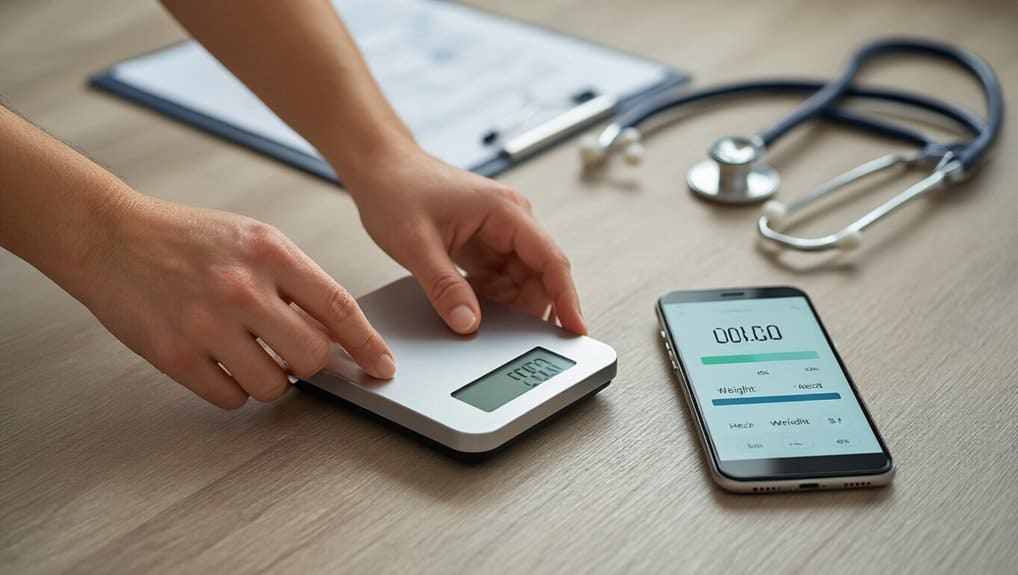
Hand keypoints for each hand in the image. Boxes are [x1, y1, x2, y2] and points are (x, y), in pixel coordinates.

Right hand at [74, 196, 394, 407]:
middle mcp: (242, 287)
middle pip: (312, 356)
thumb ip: (296, 281)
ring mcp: (208, 323)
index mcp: (270, 252)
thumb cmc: (186, 239)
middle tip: (292, 354)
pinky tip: (220, 364)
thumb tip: (334, 333)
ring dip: (270, 380)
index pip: (339, 307)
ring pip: (274, 385)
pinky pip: (229, 398)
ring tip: (249, 355)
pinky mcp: (175, 354)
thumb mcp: (253, 240)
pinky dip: (232, 390)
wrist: (109, 236)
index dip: (368, 343)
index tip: (383, 366)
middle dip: (310, 364)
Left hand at [344, 147, 585, 335]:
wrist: (380, 167)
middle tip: (512, 338)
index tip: (575, 327)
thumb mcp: (416, 244)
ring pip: (520, 280)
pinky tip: (468, 305)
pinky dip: (489, 298)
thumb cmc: (398, 188)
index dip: (567, 297)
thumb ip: (444, 287)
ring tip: (482, 319)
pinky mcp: (484, 242)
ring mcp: (498, 231)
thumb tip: (468, 323)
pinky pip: (500, 278)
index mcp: (505, 211)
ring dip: (507, 304)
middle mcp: (510, 219)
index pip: (550, 260)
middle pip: (539, 275)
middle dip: (529, 308)